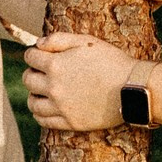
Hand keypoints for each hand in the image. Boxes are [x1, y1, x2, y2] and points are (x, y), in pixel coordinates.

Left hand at [24, 31, 138, 129]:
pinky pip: (44, 121)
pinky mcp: (70, 122)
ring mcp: (61, 107)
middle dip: (32, 73)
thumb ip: (59, 39)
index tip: (40, 56)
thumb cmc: (112, 61)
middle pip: (28, 80)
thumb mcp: (86, 41)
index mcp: (55, 65)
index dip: (34, 54)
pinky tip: (46, 108)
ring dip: (34, 95)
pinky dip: (40, 114)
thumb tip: (38, 44)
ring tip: (42, 92)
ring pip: (33, 103)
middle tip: (41, 72)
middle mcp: (53, 87)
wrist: (133, 88)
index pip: (30, 57)